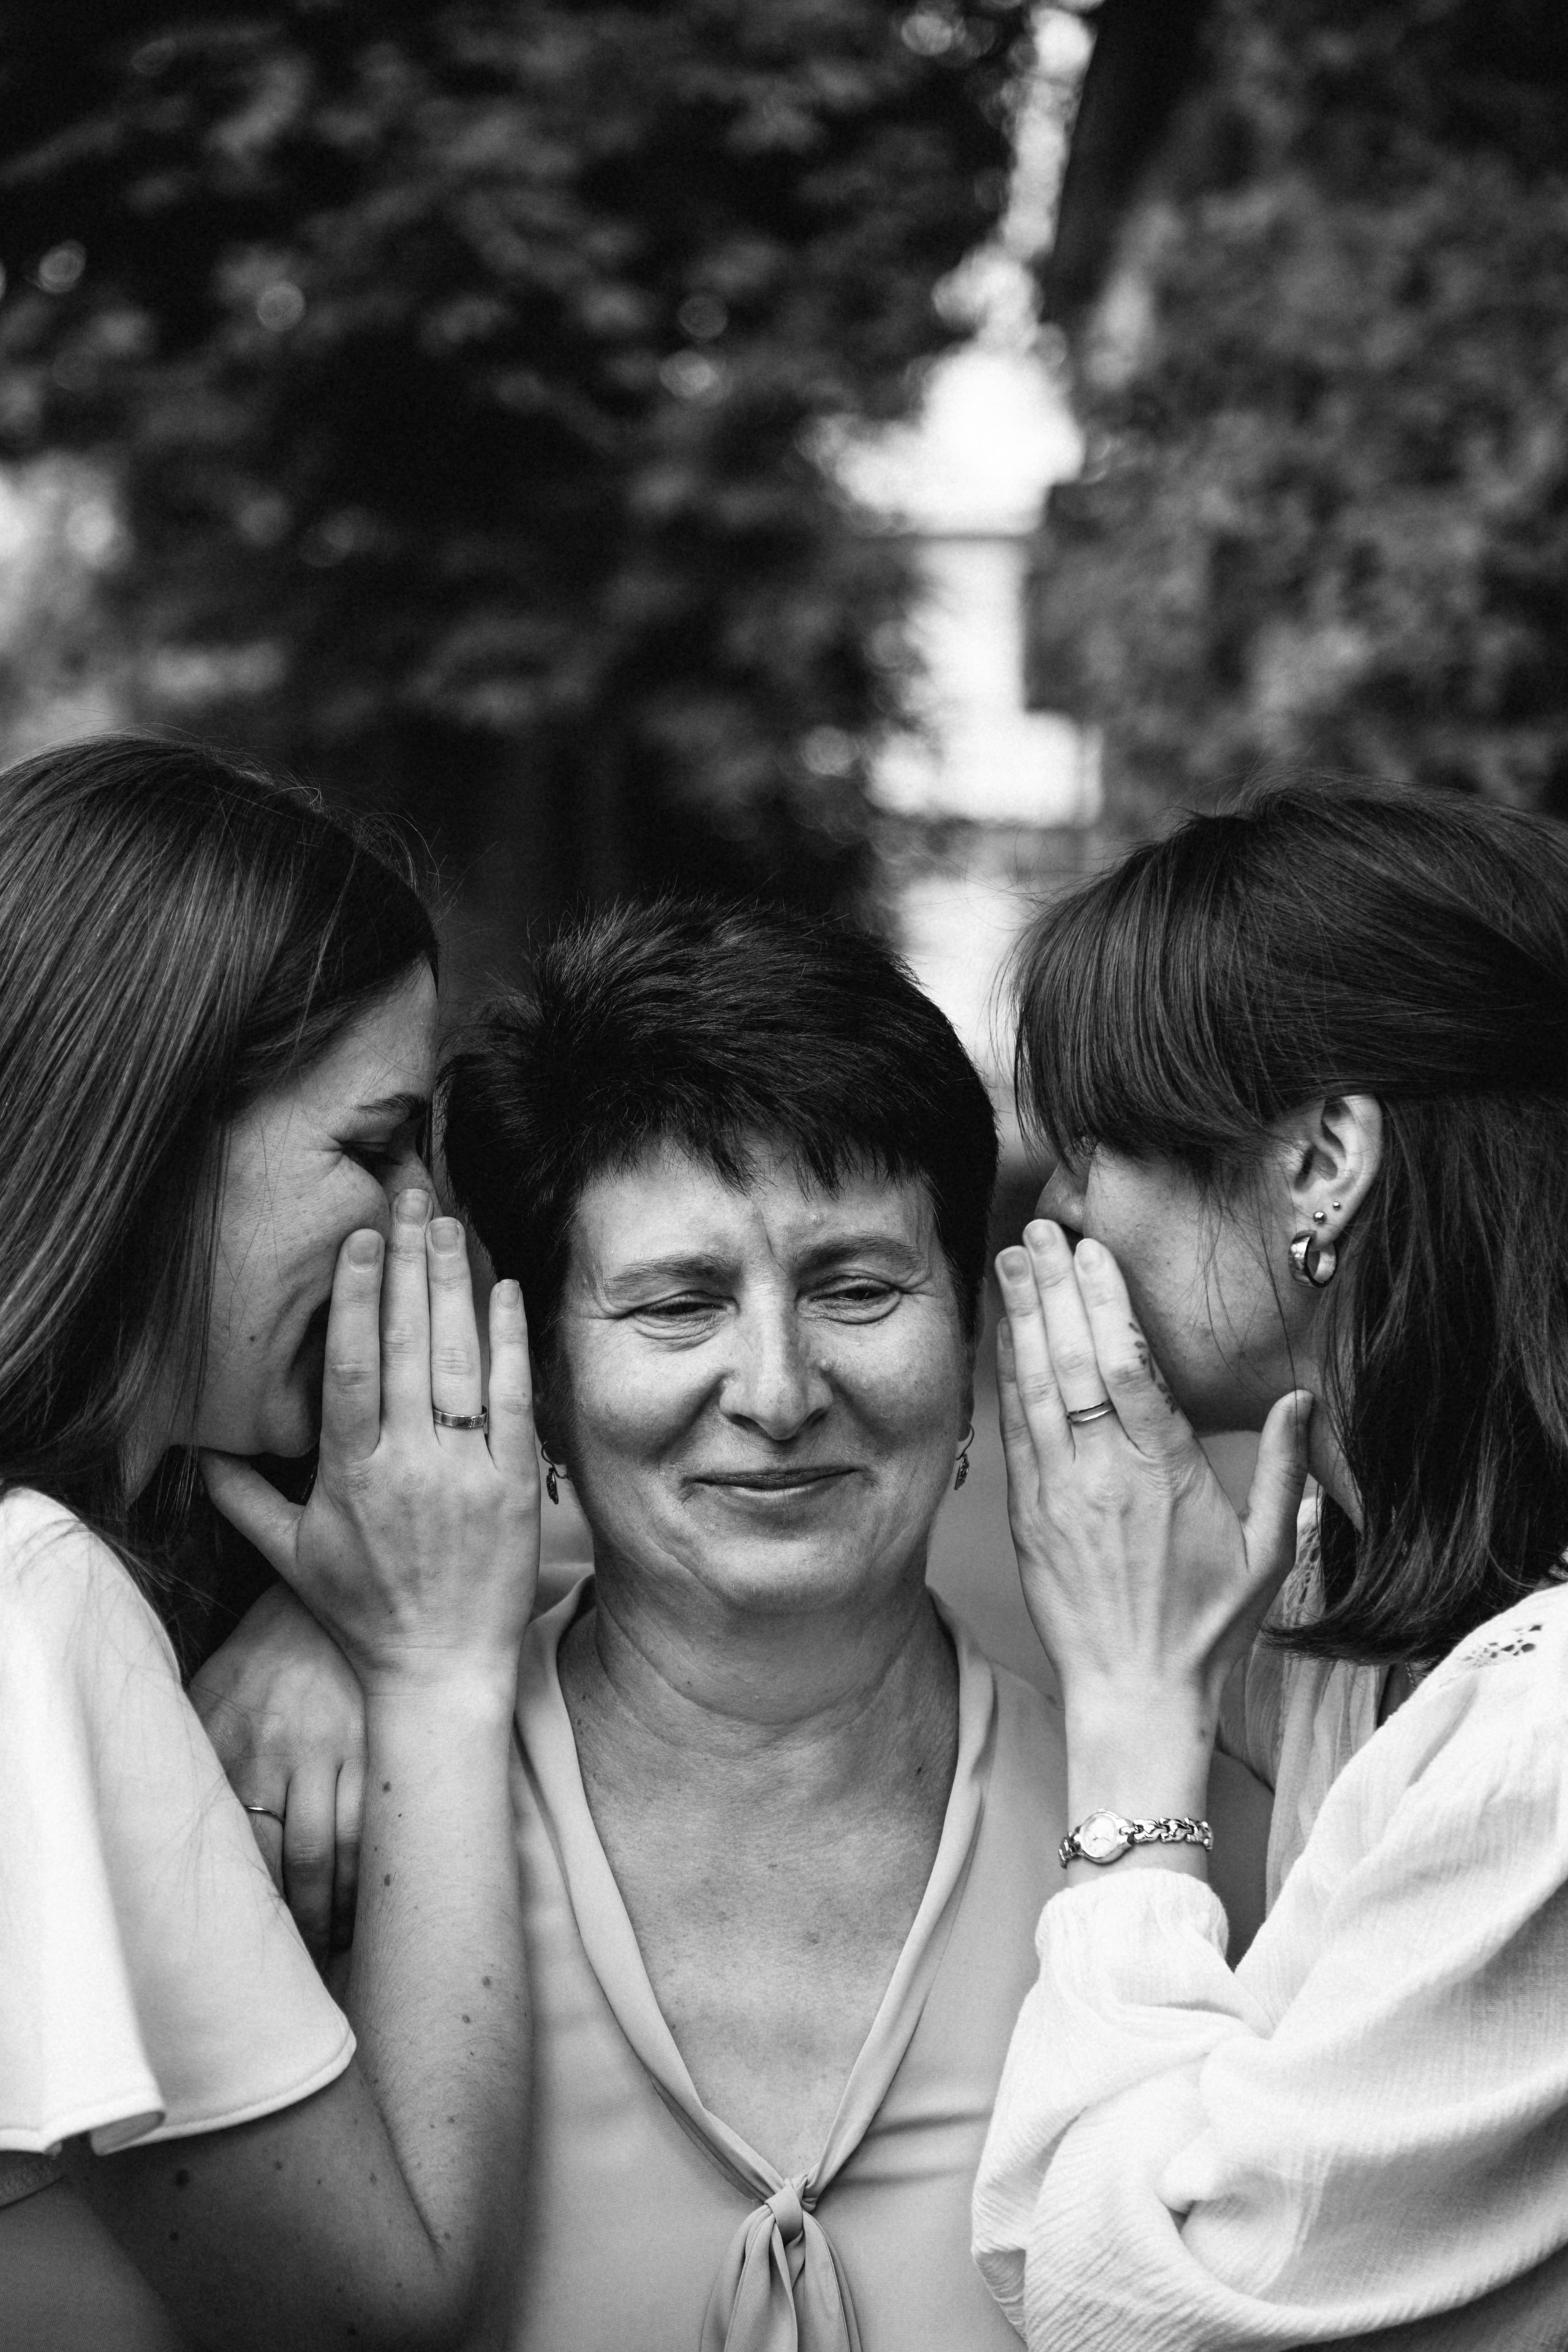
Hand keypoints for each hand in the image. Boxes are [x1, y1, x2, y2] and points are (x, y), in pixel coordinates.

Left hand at [191, 1582, 366, 1957]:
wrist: (327, 1603)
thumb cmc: (260, 1664)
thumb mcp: (210, 1700)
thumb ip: (198, 1764)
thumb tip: (165, 1844)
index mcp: (232, 1746)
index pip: (241, 1854)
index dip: (252, 1914)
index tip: (253, 1955)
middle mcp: (284, 1749)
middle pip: (299, 1868)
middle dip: (305, 1929)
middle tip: (305, 1967)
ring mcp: (339, 1744)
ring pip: (345, 1854)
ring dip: (346, 1911)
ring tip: (340, 1946)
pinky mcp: (381, 1739)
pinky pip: (380, 1825)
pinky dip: (376, 1873)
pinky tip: (372, 1900)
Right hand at [202, 1190, 538, 1696]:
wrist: (440, 1669)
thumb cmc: (364, 1612)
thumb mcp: (291, 1557)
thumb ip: (242, 1500)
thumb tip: (198, 1455)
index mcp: (349, 1472)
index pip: (348, 1367)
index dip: (354, 1298)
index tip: (361, 1241)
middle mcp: (407, 1463)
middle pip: (405, 1346)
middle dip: (408, 1266)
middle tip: (411, 1199)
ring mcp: (464, 1472)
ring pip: (458, 1361)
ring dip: (453, 1286)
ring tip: (449, 1226)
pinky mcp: (515, 1485)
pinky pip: (514, 1400)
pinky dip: (509, 1343)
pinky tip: (504, 1291)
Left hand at [995, 1221, 1310, 1737]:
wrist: (1136, 1693)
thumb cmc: (1207, 1625)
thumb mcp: (1267, 1549)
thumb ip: (1281, 1468)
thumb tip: (1299, 1398)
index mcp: (1164, 1474)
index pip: (1129, 1368)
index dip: (1105, 1302)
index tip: (1091, 1251)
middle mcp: (1104, 1474)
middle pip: (1072, 1362)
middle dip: (1053, 1288)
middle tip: (1038, 1231)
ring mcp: (1058, 1493)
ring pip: (1033, 1387)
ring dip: (1022, 1317)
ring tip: (1012, 1260)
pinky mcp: (1027, 1516)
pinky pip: (1013, 1430)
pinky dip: (1005, 1375)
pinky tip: (1004, 1333)